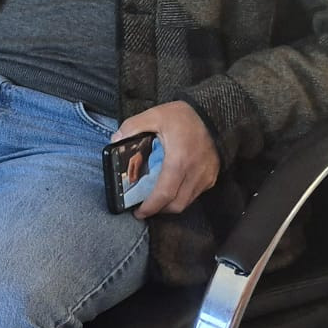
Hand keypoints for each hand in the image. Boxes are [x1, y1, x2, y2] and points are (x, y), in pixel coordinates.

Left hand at [112, 100, 219, 218]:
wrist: (213, 114)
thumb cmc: (183, 116)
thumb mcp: (153, 115)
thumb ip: (132, 127)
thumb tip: (115, 141)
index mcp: (179, 160)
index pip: (165, 193)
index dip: (151, 207)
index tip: (139, 212)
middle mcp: (195, 173)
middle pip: (177, 204)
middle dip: (159, 210)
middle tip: (143, 208)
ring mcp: (206, 176)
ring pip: (187, 201)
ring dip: (170, 204)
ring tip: (154, 200)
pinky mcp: (212, 176)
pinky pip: (195, 194)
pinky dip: (181, 196)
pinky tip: (170, 188)